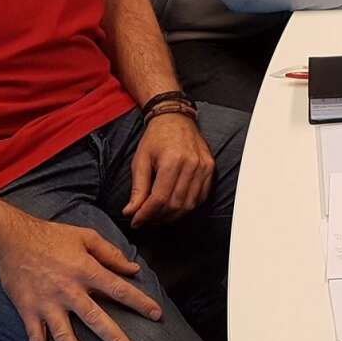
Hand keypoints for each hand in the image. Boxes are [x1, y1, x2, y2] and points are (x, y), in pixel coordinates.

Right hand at [0, 214, 162, 340]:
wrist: (11, 239)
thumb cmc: (51, 236)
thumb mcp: (86, 236)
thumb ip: (111, 253)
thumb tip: (133, 269)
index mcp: (85, 269)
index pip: (118, 289)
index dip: (139, 302)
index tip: (156, 315)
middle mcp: (68, 290)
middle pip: (95, 318)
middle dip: (113, 338)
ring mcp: (47, 304)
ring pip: (65, 336)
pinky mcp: (28, 311)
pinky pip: (37, 339)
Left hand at [121, 113, 214, 229]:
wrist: (176, 119)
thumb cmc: (156, 137)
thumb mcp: (140, 160)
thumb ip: (137, 188)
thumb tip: (131, 212)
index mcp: (172, 160)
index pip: (160, 198)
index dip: (146, 214)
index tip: (136, 221)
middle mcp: (192, 164)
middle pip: (175, 204)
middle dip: (157, 217)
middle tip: (145, 219)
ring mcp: (204, 167)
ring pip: (189, 205)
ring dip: (172, 216)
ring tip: (157, 215)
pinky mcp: (210, 169)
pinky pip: (200, 197)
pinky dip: (187, 206)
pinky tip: (174, 206)